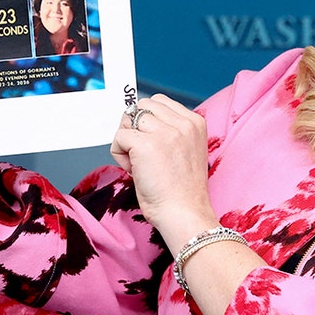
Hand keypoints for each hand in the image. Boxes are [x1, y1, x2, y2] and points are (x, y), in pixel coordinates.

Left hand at [110, 95, 217, 246]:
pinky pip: (119, 137)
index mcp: (195, 122)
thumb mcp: (186, 150)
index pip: (159, 101)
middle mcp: (182, 123)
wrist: (184, 213)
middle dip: (136, 128)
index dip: (149, 122)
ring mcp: (164, 132)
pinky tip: (133, 170)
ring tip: (139, 164)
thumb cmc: (182, 191)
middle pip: (142, 106)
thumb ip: (169, 131)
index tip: (153, 145)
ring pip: (128, 120)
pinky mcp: (145, 144)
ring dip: (127, 142)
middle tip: (143, 155)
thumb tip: (136, 119)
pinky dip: (119, 154)